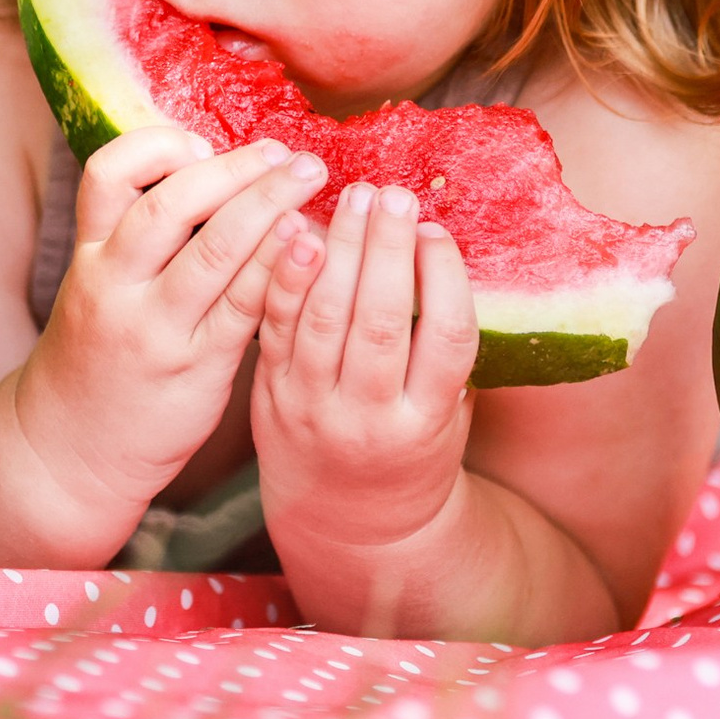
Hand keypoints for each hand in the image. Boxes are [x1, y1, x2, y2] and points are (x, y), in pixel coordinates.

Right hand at [15, 127, 327, 517]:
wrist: (66, 455)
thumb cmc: (97, 361)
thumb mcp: (97, 289)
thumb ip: (141, 241)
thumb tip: (214, 175)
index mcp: (90, 259)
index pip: (106, 176)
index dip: (157, 148)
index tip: (200, 144)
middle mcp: (115, 287)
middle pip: (168, 207)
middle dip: (232, 170)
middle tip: (282, 152)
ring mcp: (154, 330)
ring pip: (214, 252)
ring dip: (268, 205)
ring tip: (308, 177)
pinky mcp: (196, 368)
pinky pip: (245, 307)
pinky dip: (279, 266)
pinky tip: (310, 243)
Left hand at [253, 181, 479, 554]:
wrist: (348, 523)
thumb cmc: (411, 451)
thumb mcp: (448, 415)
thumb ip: (444, 351)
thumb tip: (439, 251)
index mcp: (425, 423)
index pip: (445, 339)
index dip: (443, 278)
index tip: (437, 230)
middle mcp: (368, 419)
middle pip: (379, 322)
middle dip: (386, 250)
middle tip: (392, 195)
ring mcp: (314, 408)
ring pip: (323, 319)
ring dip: (339, 250)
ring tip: (354, 199)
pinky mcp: (271, 397)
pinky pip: (276, 327)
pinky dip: (286, 276)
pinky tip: (297, 230)